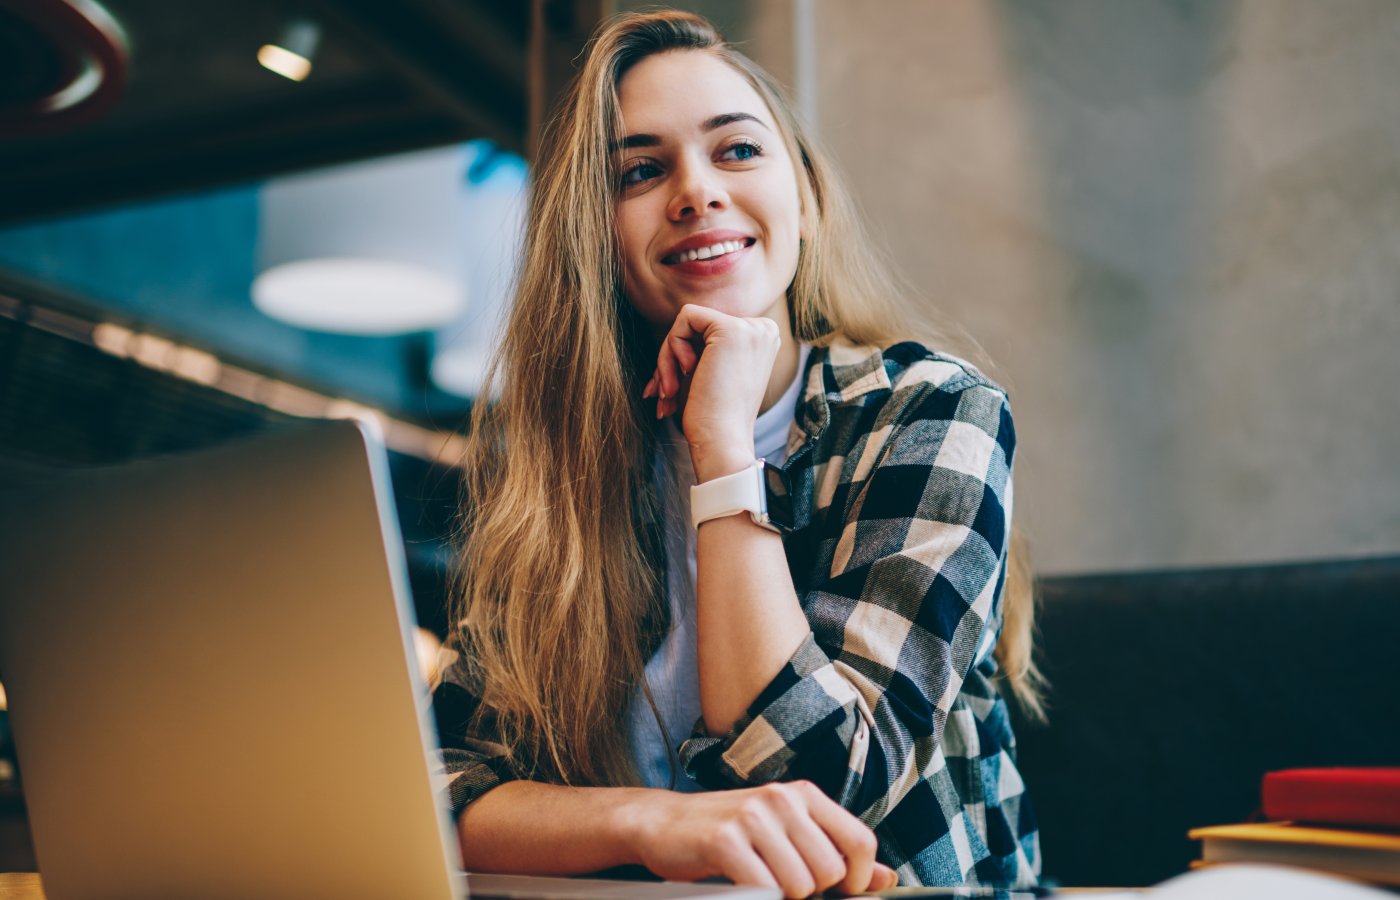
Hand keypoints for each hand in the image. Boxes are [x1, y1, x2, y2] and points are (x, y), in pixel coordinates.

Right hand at [623, 781, 899, 898]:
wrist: (663, 823)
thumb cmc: (730, 833)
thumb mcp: (787, 834)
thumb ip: (836, 853)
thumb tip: (888, 879)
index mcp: (804, 795)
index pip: (860, 841)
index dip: (857, 878)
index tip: (836, 890)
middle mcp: (782, 799)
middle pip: (829, 872)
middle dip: (810, 891)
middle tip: (779, 881)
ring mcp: (753, 817)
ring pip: (800, 886)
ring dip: (780, 896)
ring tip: (757, 880)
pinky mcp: (725, 840)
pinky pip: (763, 889)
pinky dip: (756, 896)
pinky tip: (740, 884)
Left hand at [641, 304, 780, 479]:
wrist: (722, 441)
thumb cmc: (713, 416)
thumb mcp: (715, 372)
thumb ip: (706, 347)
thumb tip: (677, 333)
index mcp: (763, 340)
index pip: (710, 330)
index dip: (686, 358)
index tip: (676, 388)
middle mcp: (763, 329)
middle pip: (698, 326)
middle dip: (672, 360)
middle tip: (665, 394)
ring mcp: (751, 327)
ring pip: (688, 323)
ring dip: (667, 361)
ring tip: (668, 392)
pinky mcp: (729, 329)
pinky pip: (685, 318)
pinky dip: (672, 349)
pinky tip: (685, 376)